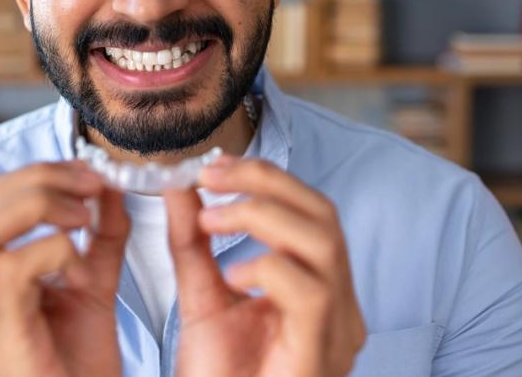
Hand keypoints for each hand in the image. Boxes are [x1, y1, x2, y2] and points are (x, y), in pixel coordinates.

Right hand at [0, 160, 129, 376]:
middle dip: (35, 180)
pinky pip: (10, 272)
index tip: (85, 172)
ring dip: (38, 206)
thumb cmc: (79, 366)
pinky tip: (79, 269)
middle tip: (90, 184)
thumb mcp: (91, 287)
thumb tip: (110, 185)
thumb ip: (100, 237)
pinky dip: (52, 251)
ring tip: (83, 216)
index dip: (30, 174)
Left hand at [163, 156, 365, 376]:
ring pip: (325, 243)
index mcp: (319, 288)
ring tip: (210, 221)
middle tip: (210, 177)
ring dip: (261, 216)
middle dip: (265, 182)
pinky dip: (269, 267)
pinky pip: (312, 292)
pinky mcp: (321, 355)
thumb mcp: (201, 299)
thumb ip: (193, 244)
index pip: (311, 210)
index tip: (212, 166)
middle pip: (324, 215)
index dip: (265, 177)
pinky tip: (233, 275)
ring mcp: (338, 332)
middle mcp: (340, 307)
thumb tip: (180, 186)